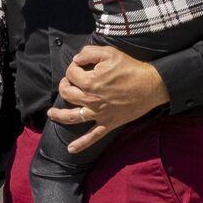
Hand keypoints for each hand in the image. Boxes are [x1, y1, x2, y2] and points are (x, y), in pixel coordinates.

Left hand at [52, 44, 170, 157]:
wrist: (152, 85)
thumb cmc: (131, 68)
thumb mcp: (109, 53)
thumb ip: (89, 53)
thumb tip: (76, 59)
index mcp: (90, 82)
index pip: (71, 74)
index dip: (73, 68)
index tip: (80, 66)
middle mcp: (90, 100)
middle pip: (67, 94)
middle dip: (64, 86)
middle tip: (68, 83)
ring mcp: (98, 113)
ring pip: (72, 116)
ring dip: (59, 115)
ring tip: (51, 114)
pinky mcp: (108, 123)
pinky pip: (93, 136)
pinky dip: (82, 144)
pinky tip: (71, 150)